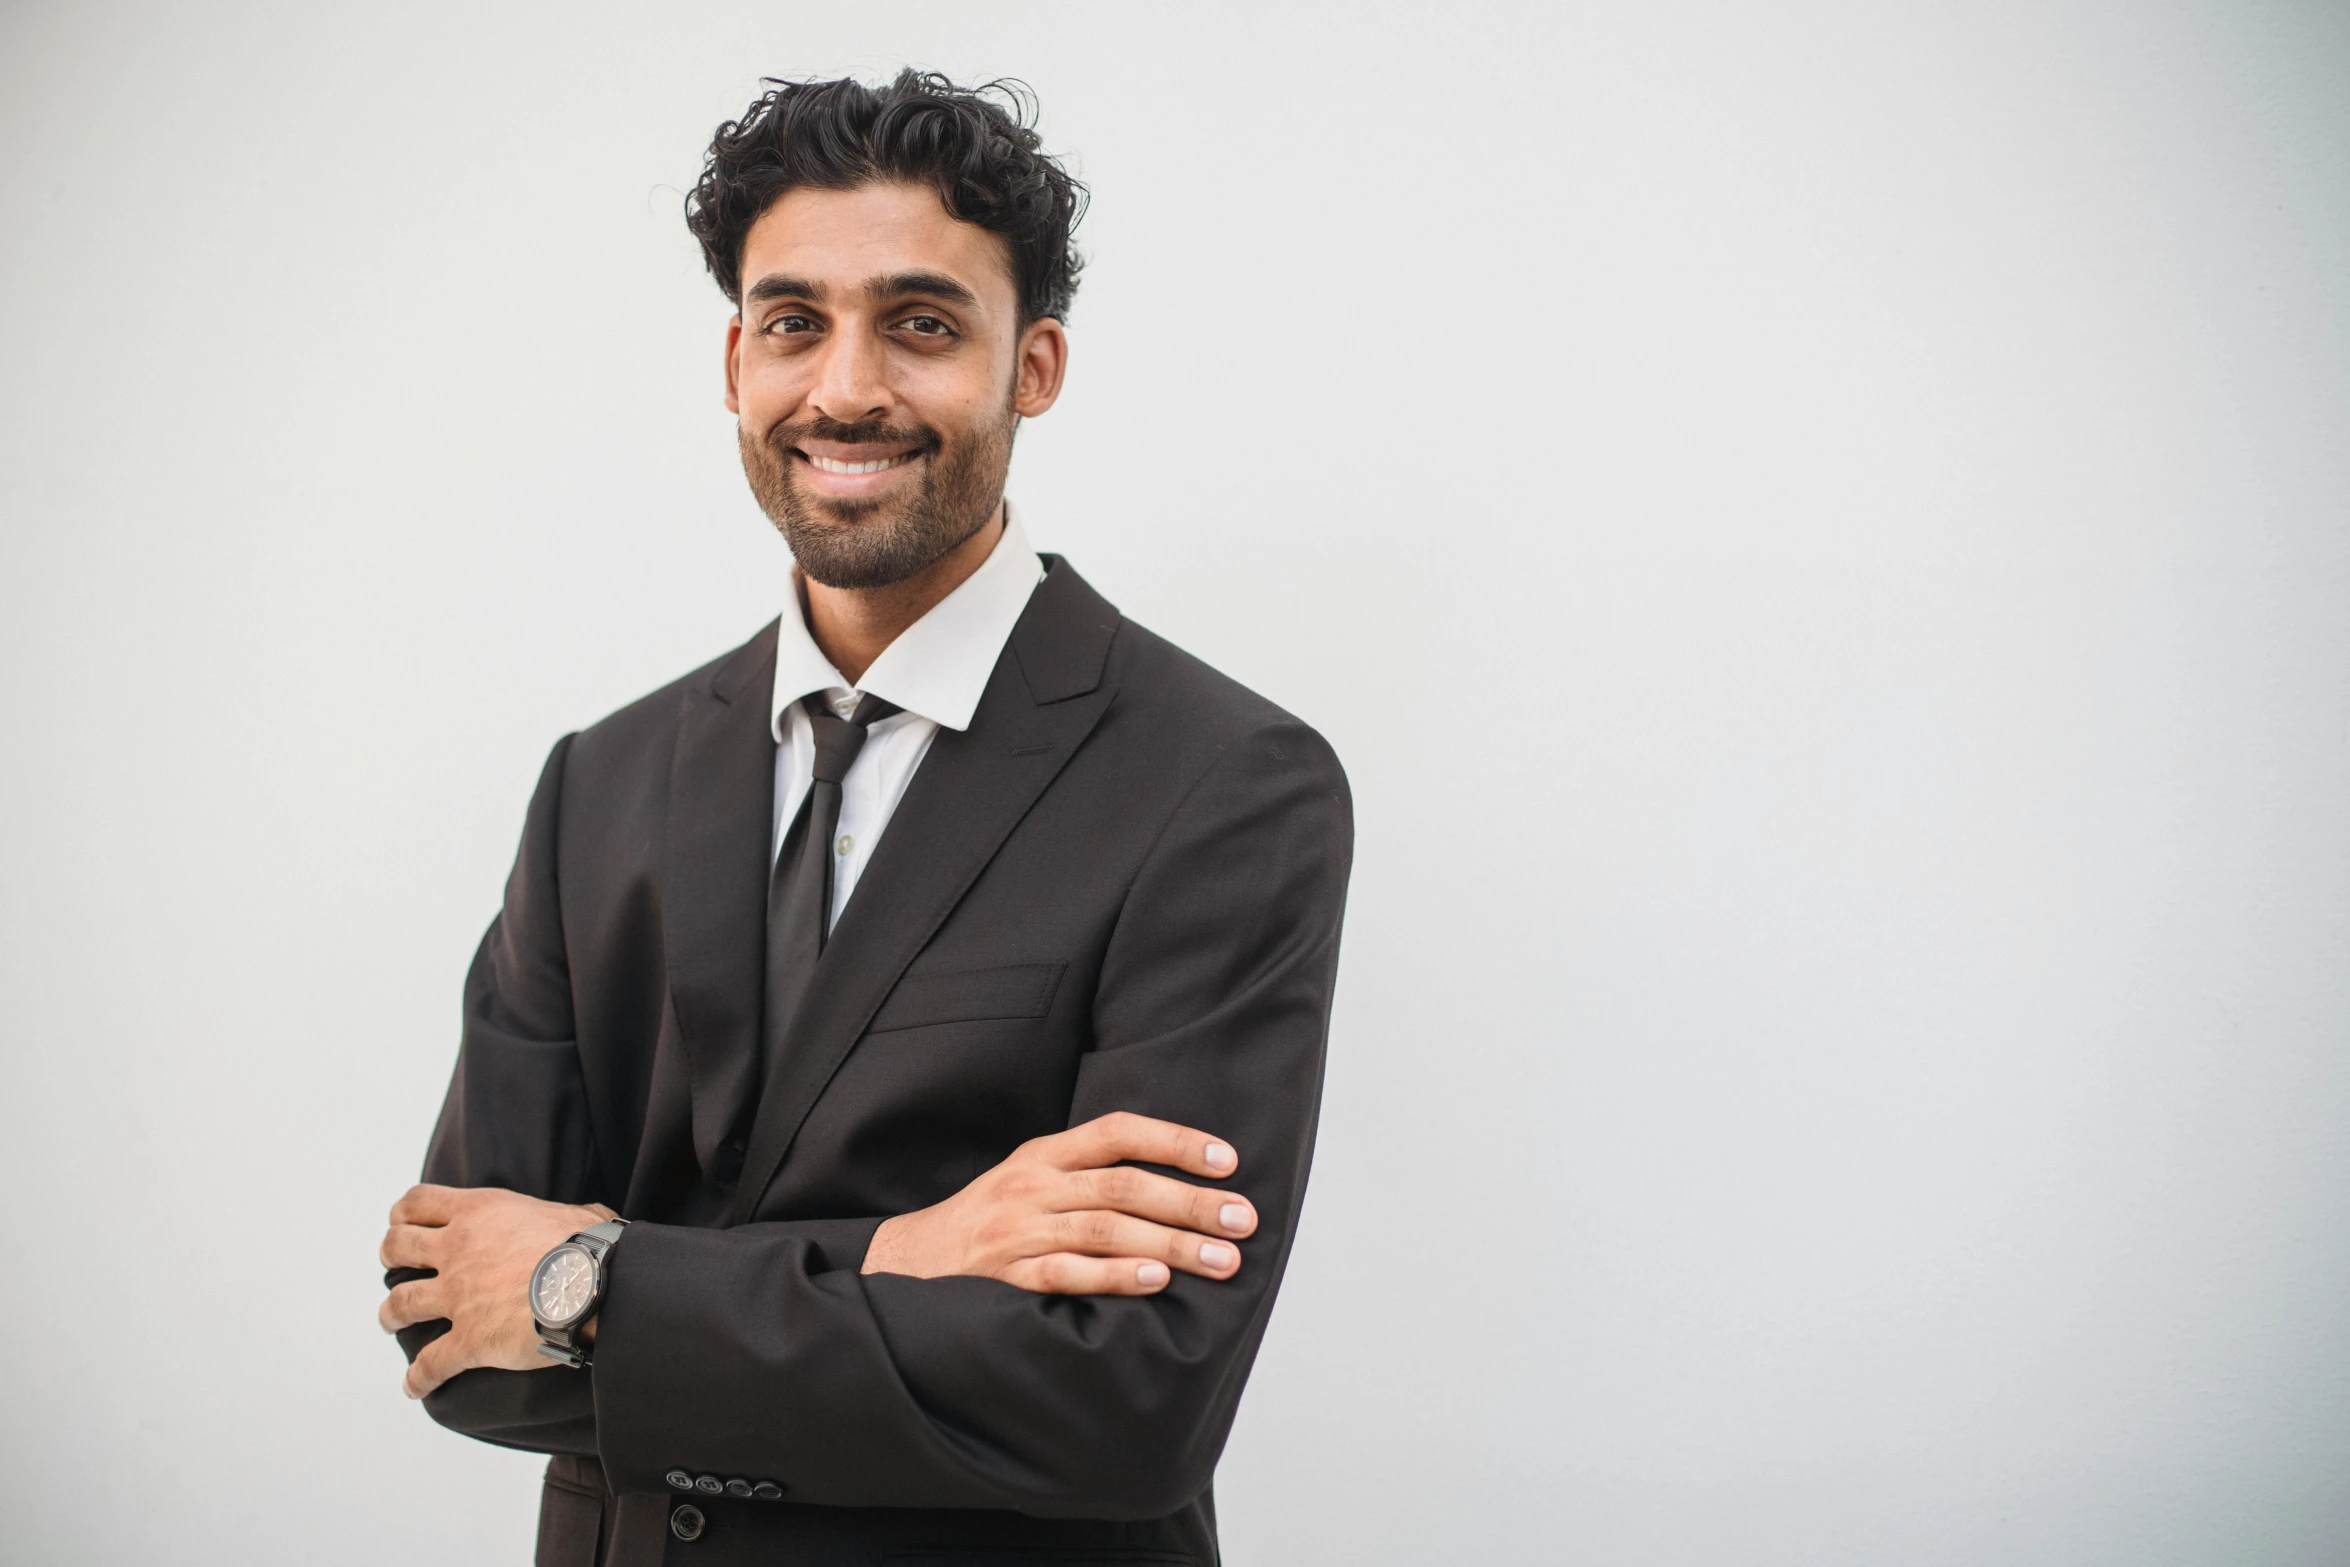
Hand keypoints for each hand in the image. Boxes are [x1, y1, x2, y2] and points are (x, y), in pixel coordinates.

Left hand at [378, 1185, 615, 1398]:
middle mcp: (458, 1250)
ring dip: (390, 1315)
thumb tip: (576, 1220)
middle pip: (398, 1247)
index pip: (419, 1203)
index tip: (403, 1222)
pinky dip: (418, 1377)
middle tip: (395, 1266)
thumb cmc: (589, 1245)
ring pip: (400, 1304)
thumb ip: (553, 1217)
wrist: (593, 1285)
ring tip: (391, 1321)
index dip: (405, 1213)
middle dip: (391, 1257)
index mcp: (479, 1213)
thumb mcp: (568, 1212)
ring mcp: (457, 1296)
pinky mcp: (468, 1339)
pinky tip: (413, 1386)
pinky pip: (429, 1364)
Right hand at [861, 1111, 1255, 1294]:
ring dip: (1172, 1245)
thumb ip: (1088, 1174)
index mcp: (1043, 1154)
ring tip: (1221, 1259)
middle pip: (1124, 1185)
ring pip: (1106, 1229)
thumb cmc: (988, 1221)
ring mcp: (1020, 1232)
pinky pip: (1069, 1275)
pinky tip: (1155, 1282)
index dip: (1175, 1141)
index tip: (1228, 1160)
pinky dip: (1114, 1277)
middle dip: (1190, 1202)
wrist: (908, 1263)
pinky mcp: (1009, 1279)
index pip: (1117, 1132)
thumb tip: (1175, 1181)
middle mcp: (1033, 1186)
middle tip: (1243, 1219)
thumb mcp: (1030, 1178)